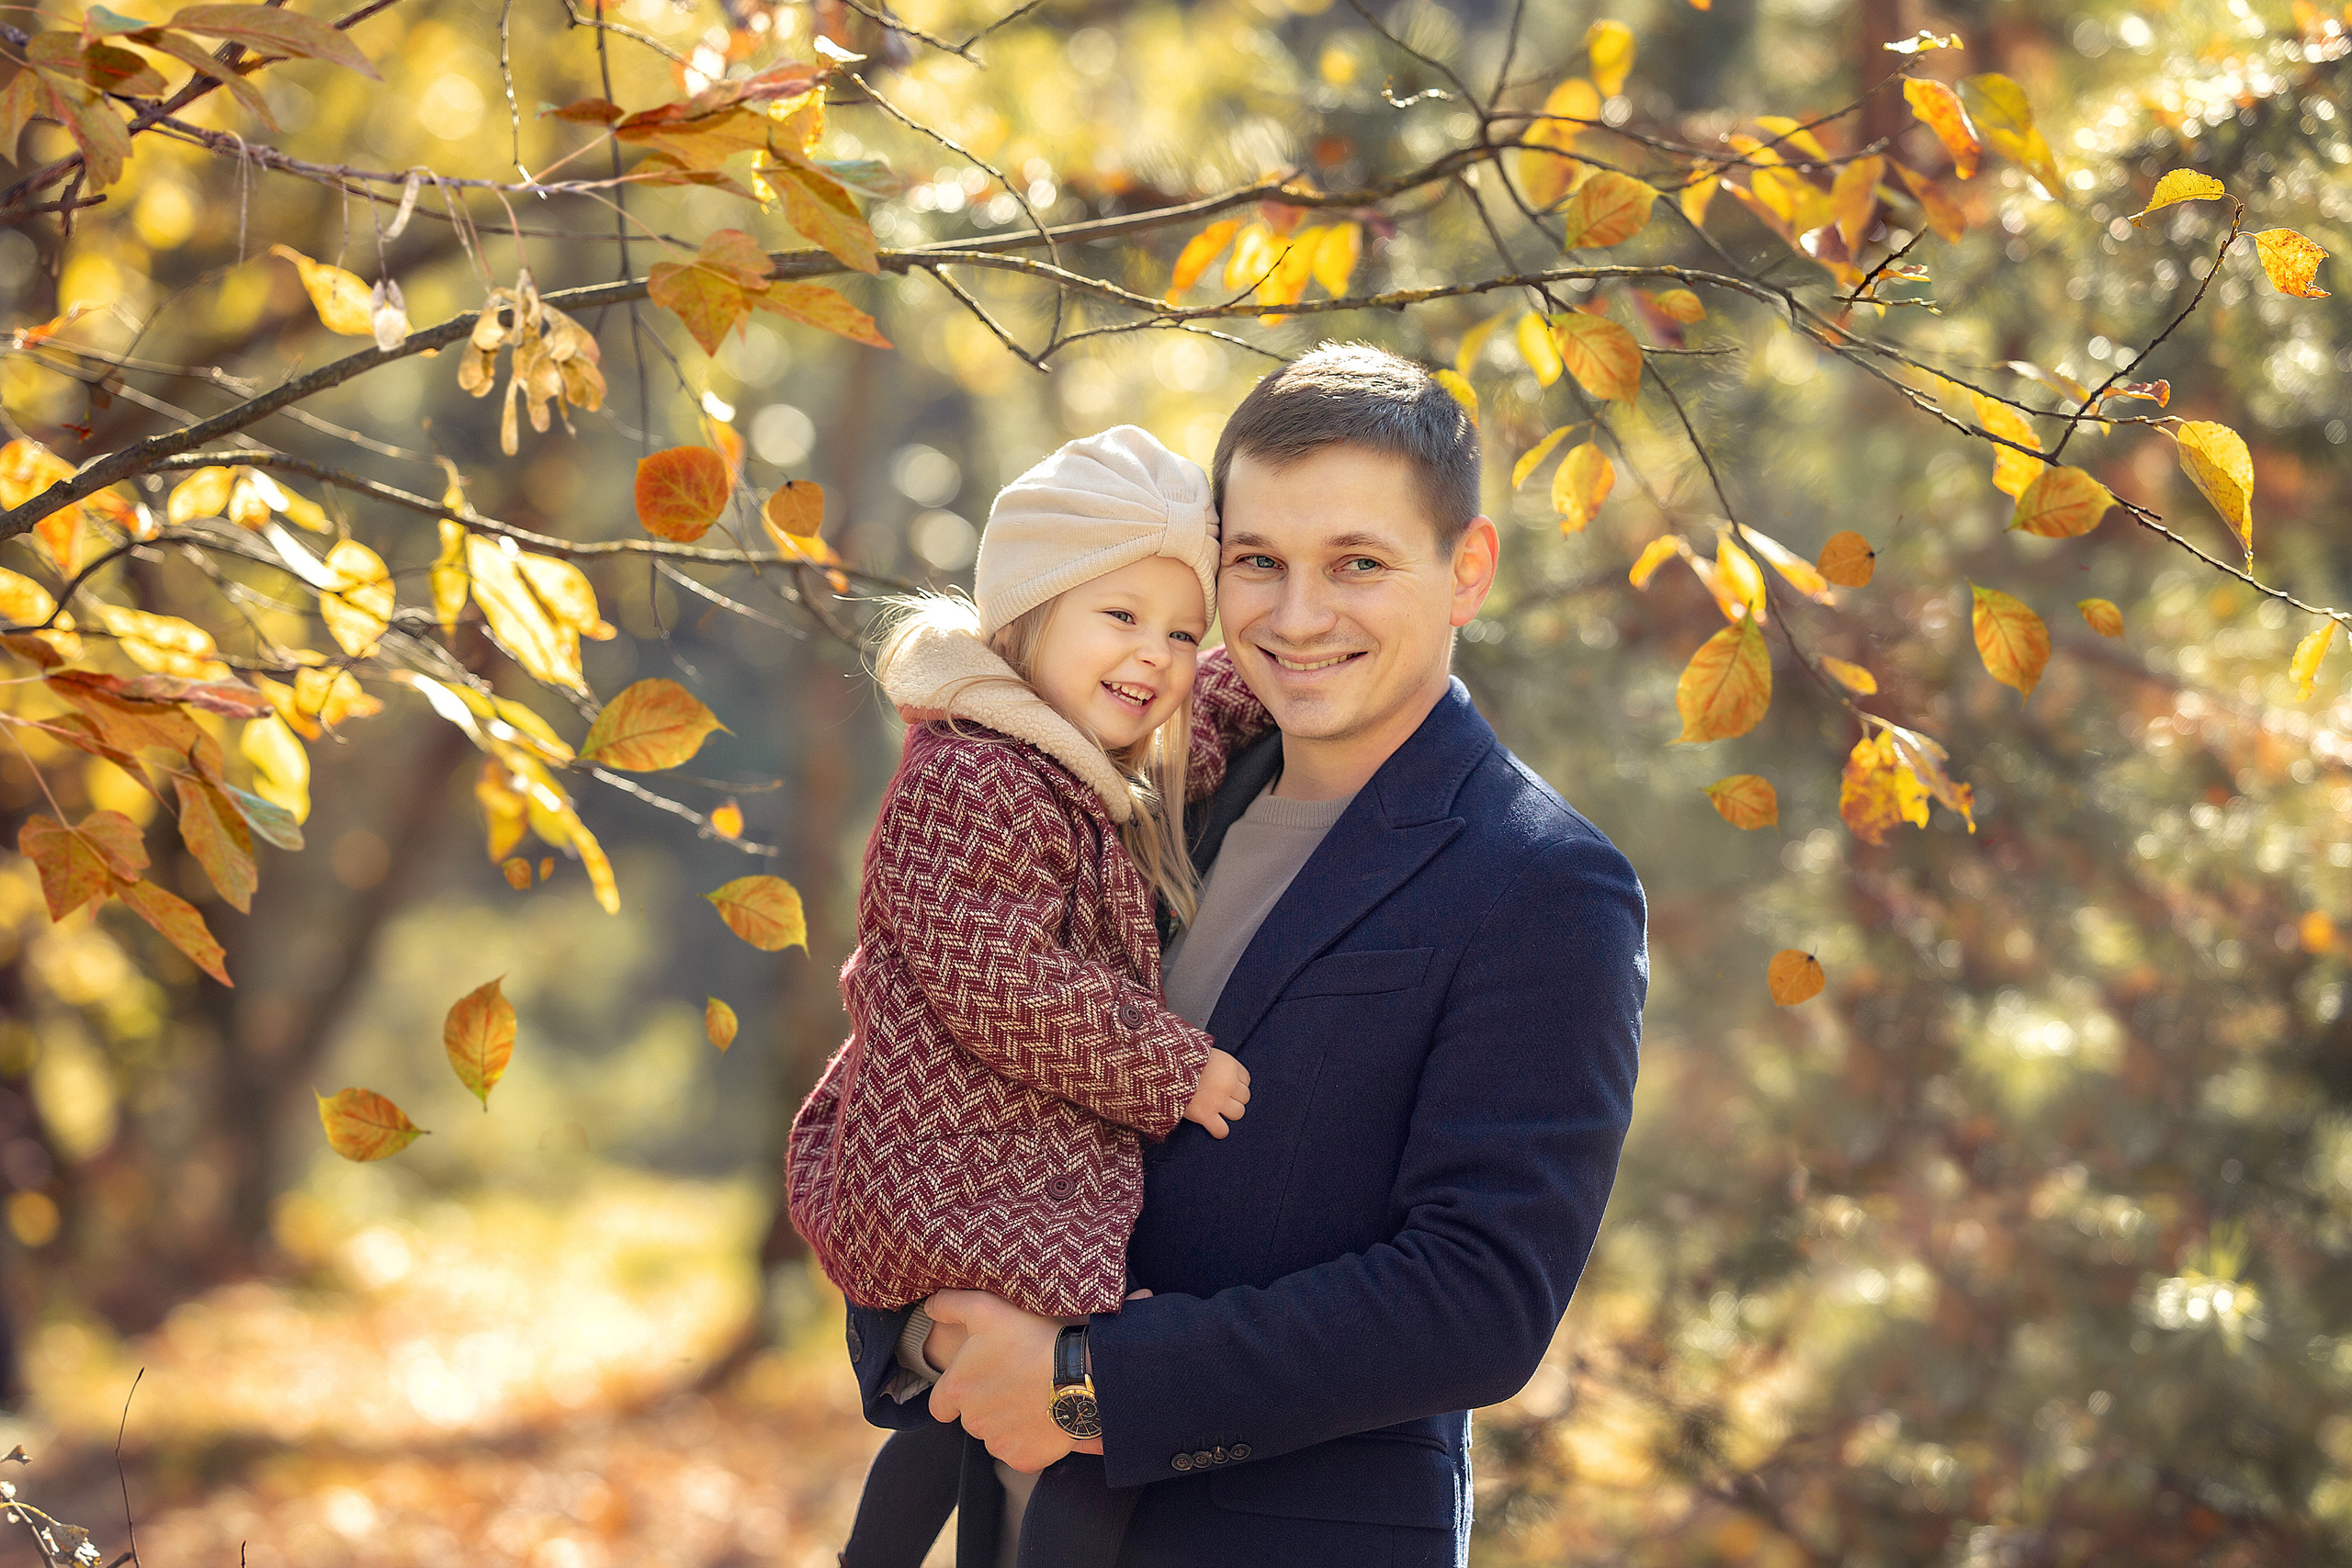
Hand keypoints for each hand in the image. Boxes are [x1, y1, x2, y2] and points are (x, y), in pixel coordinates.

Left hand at [925, 1290, 1085, 1471]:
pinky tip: (1044, 1417)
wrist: (1078, 1374)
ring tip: (1033, 1396)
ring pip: (995, 1436)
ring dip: (1008, 1422)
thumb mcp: (987, 1309)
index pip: (940, 1405)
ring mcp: (999, 1444)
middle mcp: (973, 1422)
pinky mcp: (1023, 1459)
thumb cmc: (1031, 1338)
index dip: (956, 1394)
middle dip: (988, 1403)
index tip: (979, 1382)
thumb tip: (928, 1307)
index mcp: (957, 1389)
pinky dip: (1029, 1440)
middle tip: (1014, 1380)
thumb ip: (950, 1305)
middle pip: (972, 1418)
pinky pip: (1020, 1453)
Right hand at [1184, 1047, 1251, 1136]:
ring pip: (1238, 1113)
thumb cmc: (1180, 1059)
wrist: (1163, 1067)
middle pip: (1244, 1097)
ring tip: (1216, 1111)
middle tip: (1220, 1098)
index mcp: (1228, 1065)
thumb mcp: (1201, 1052)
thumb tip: (1217, 1071)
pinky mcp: (1205, 1114)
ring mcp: (1217, 1100)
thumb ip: (1215, 1063)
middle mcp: (1227, 1083)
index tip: (1226, 1086)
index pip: (1246, 1079)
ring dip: (1229, 1113)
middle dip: (1234, 1098)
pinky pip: (1222, 1130)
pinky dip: (1219, 1131)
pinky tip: (1213, 1127)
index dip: (1236, 1084)